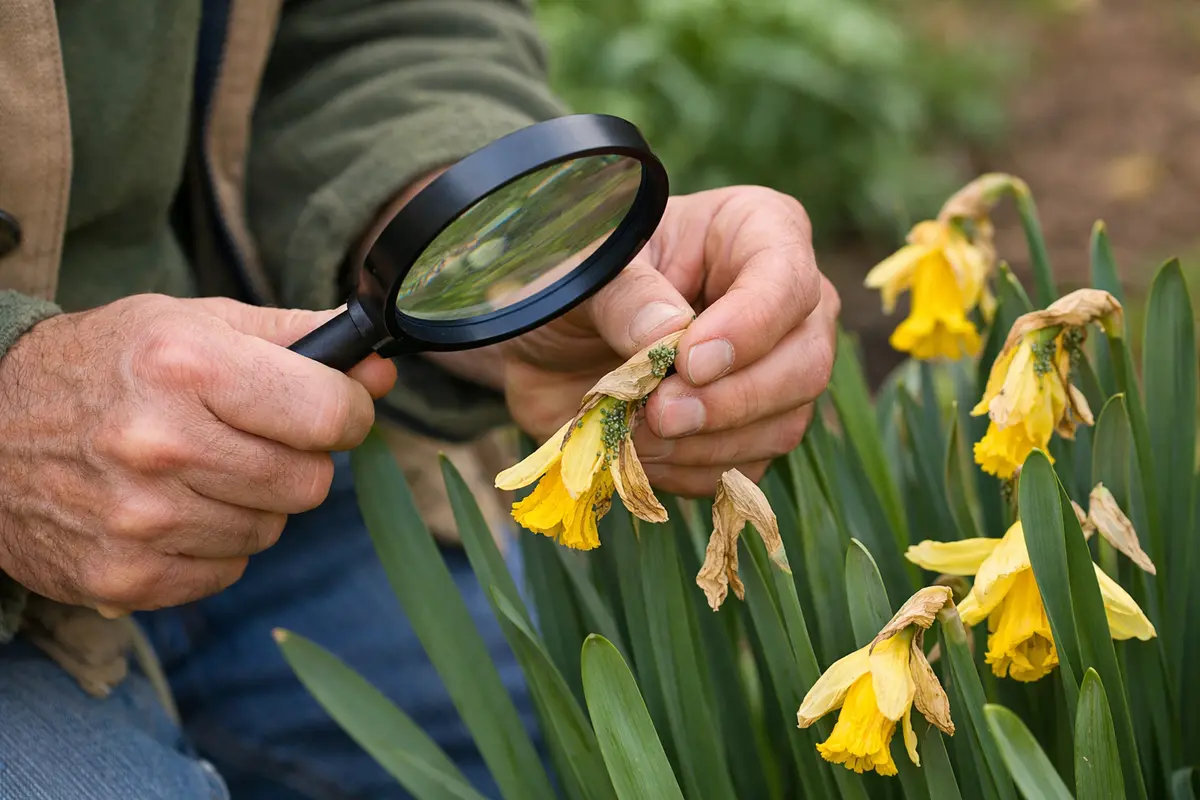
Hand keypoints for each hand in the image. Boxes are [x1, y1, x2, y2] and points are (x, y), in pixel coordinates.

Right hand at [0, 294, 395, 612]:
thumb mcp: (194, 323)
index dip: (347, 413)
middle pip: (310, 482)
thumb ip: (299, 340)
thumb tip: (380, 371)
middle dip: (298, 459)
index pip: (329, 414)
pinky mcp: (124, 574)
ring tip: (199, 470)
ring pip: (272, 530)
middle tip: (252, 438)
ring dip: (253, 503)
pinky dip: (213, 546)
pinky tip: (172, 509)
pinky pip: (227, 572)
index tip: (334, 411)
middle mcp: (162, 444)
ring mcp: (140, 518)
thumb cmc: (106, 366)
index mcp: (187, 365)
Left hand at [502, 186, 839, 496]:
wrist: (546, 343)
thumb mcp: (586, 269)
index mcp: (754, 230)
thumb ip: (625, 295)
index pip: (787, 278)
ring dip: (704, 442)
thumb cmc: (573, 279)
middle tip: (660, 412)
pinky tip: (640, 451)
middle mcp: (782, 303)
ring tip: (634, 430)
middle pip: (805, 363)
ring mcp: (775, 372)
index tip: (689, 361)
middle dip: (732, 400)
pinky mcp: (749, 432)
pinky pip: (745, 468)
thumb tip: (668, 334)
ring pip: (782, 425)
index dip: (748, 327)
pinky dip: (689, 469)